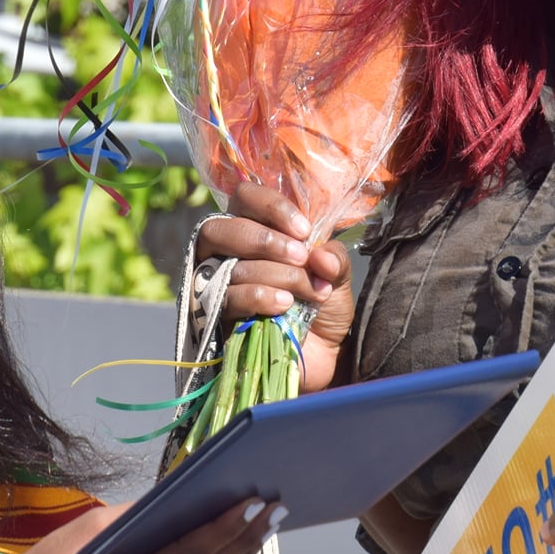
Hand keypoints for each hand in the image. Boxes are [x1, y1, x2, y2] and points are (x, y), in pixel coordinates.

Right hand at [195, 182, 353, 392]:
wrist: (324, 355)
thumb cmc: (323, 306)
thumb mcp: (337, 276)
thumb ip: (333, 258)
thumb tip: (320, 254)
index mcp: (255, 230)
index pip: (244, 198)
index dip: (271, 208)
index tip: (304, 230)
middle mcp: (228, 253)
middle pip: (220, 229)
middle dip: (265, 241)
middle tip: (301, 257)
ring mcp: (218, 286)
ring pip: (231, 266)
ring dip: (276, 275)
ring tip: (308, 290)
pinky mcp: (217, 318)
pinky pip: (229, 298)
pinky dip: (260, 296)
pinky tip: (286, 305)